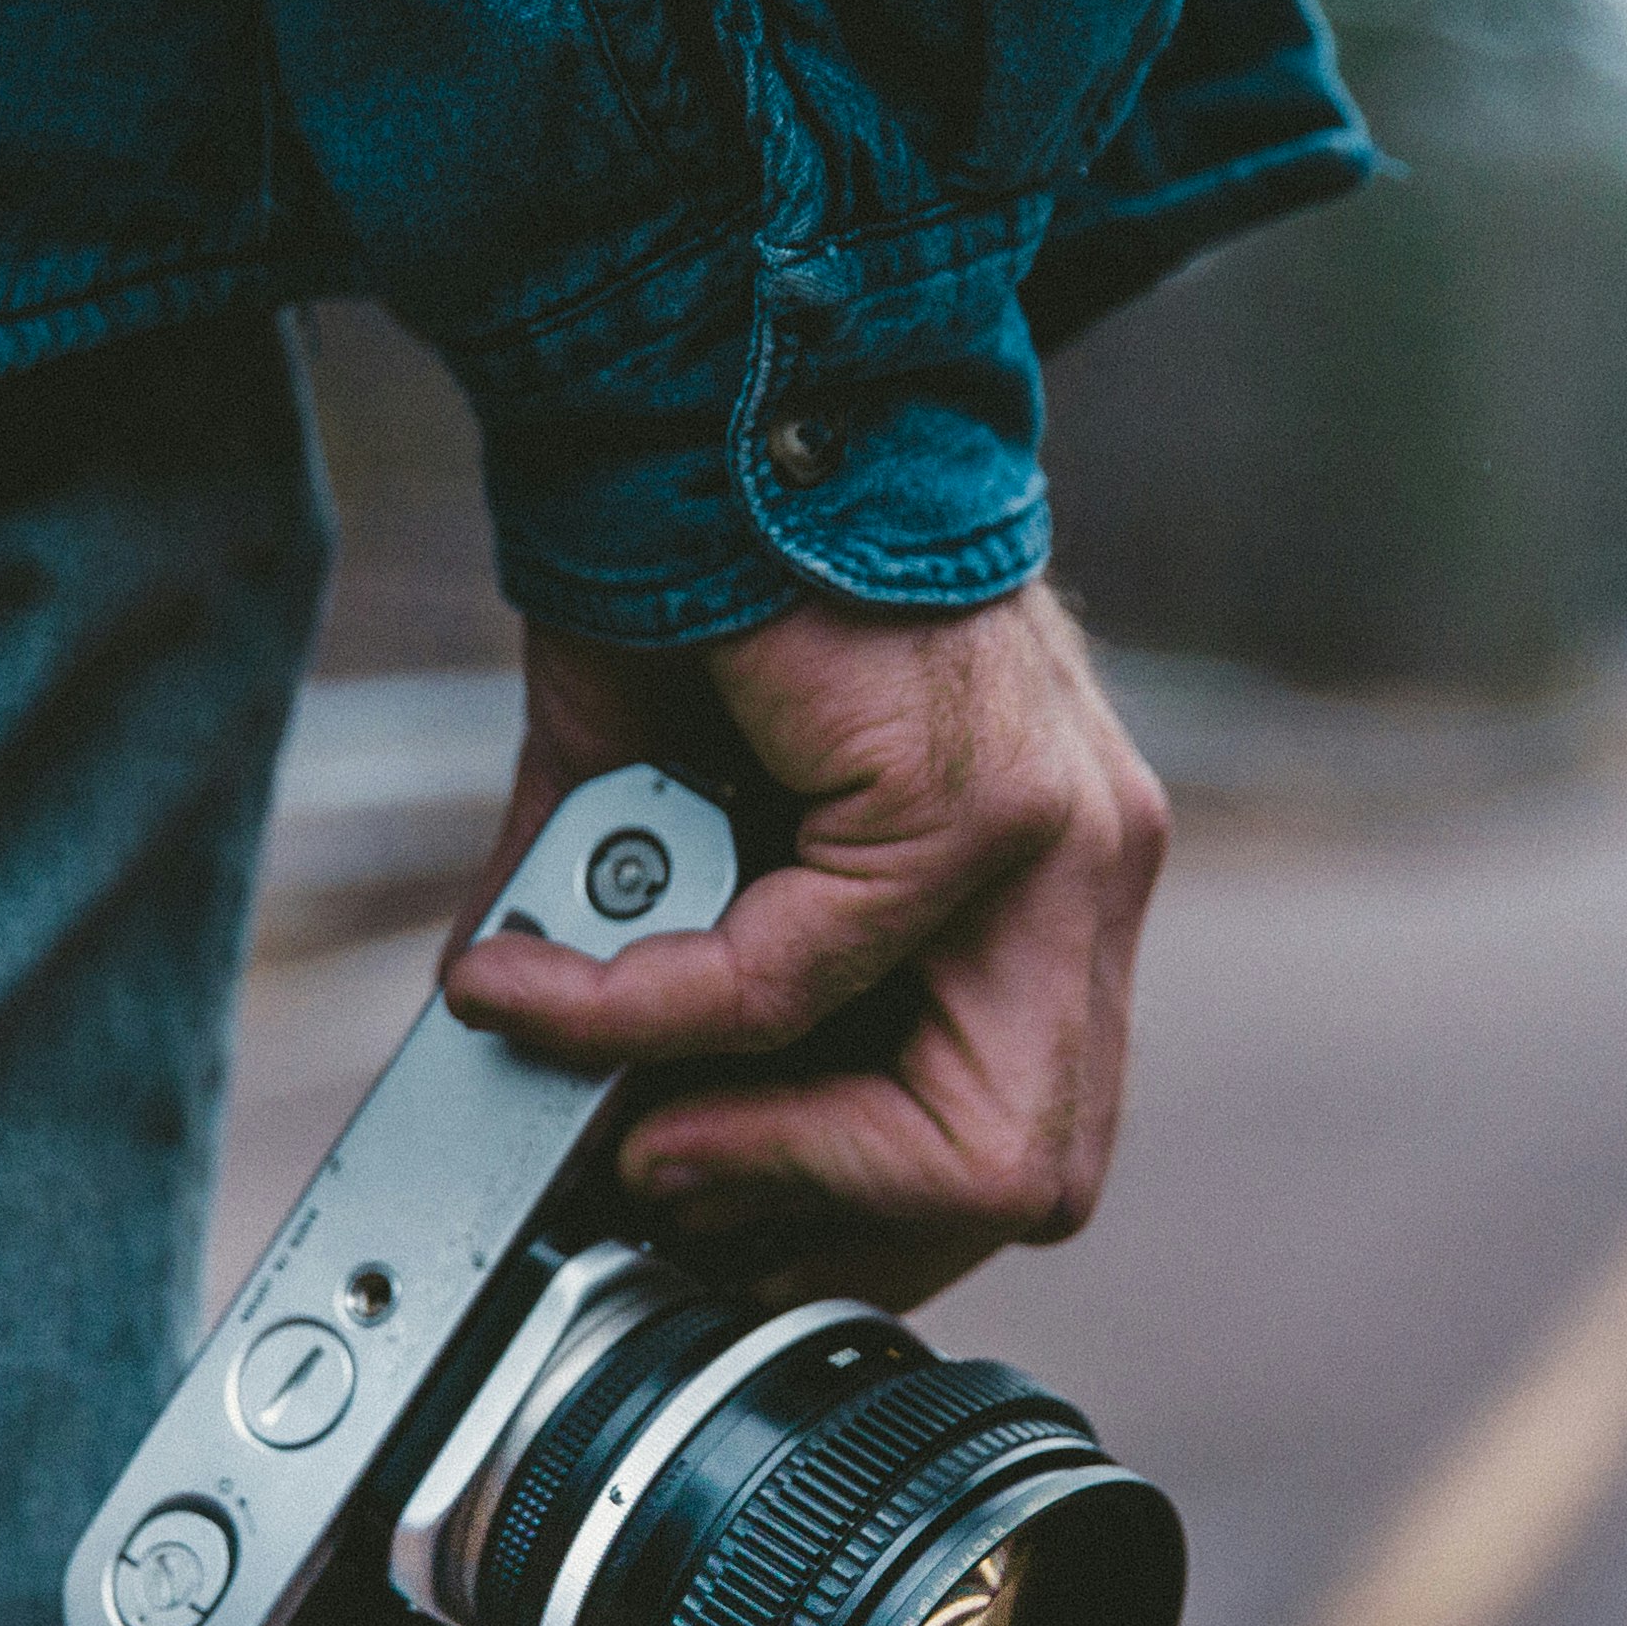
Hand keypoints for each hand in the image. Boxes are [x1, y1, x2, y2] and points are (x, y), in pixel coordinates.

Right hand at [437, 582, 1169, 1308]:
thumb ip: (653, 970)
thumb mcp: (688, 819)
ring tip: (597, 1112)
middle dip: (831, 1227)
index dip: (869, 1215)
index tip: (703, 1208)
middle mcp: (1090, 861)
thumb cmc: (699, 583)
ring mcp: (1054, 835)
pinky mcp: (968, 799)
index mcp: (1054, 874)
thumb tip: (541, 1103)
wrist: (690, 398)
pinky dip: (643, 1012)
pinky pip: (793, 984)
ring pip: (957, 1128)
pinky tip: (536, 985)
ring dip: (743, 1150)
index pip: (1028, 1135)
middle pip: (1037, 1175)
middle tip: (657, 1195)